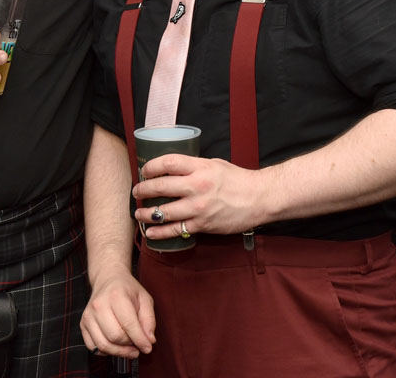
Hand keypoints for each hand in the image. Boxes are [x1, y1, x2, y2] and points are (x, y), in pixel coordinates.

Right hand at [81, 266, 155, 358]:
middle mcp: (99, 305)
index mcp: (116, 295)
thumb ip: (149, 320)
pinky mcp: (83, 325)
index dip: (140, 340)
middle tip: (138, 344)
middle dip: (130, 345)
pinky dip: (107, 351)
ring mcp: (88, 316)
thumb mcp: (145, 299)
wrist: (108, 280)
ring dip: (119, 352)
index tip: (147, 347)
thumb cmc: (127, 290)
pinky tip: (115, 345)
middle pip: (115, 336)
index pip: (129, 324)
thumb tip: (149, 340)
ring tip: (129, 348)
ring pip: (104, 345)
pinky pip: (94, 347)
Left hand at [133, 155, 263, 239]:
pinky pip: (175, 230)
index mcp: (200, 167)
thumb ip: (194, 167)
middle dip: (143, 190)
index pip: (168, 163)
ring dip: (147, 213)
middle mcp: (197, 186)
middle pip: (161, 187)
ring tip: (138, 213)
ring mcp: (199, 207)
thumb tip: (172, 170)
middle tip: (136, 192)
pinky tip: (150, 232)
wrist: (259, 198)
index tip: (144, 171)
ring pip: (164, 211)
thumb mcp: (214, 164)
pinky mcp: (202, 225)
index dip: (151, 167)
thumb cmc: (238, 180)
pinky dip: (159, 232)